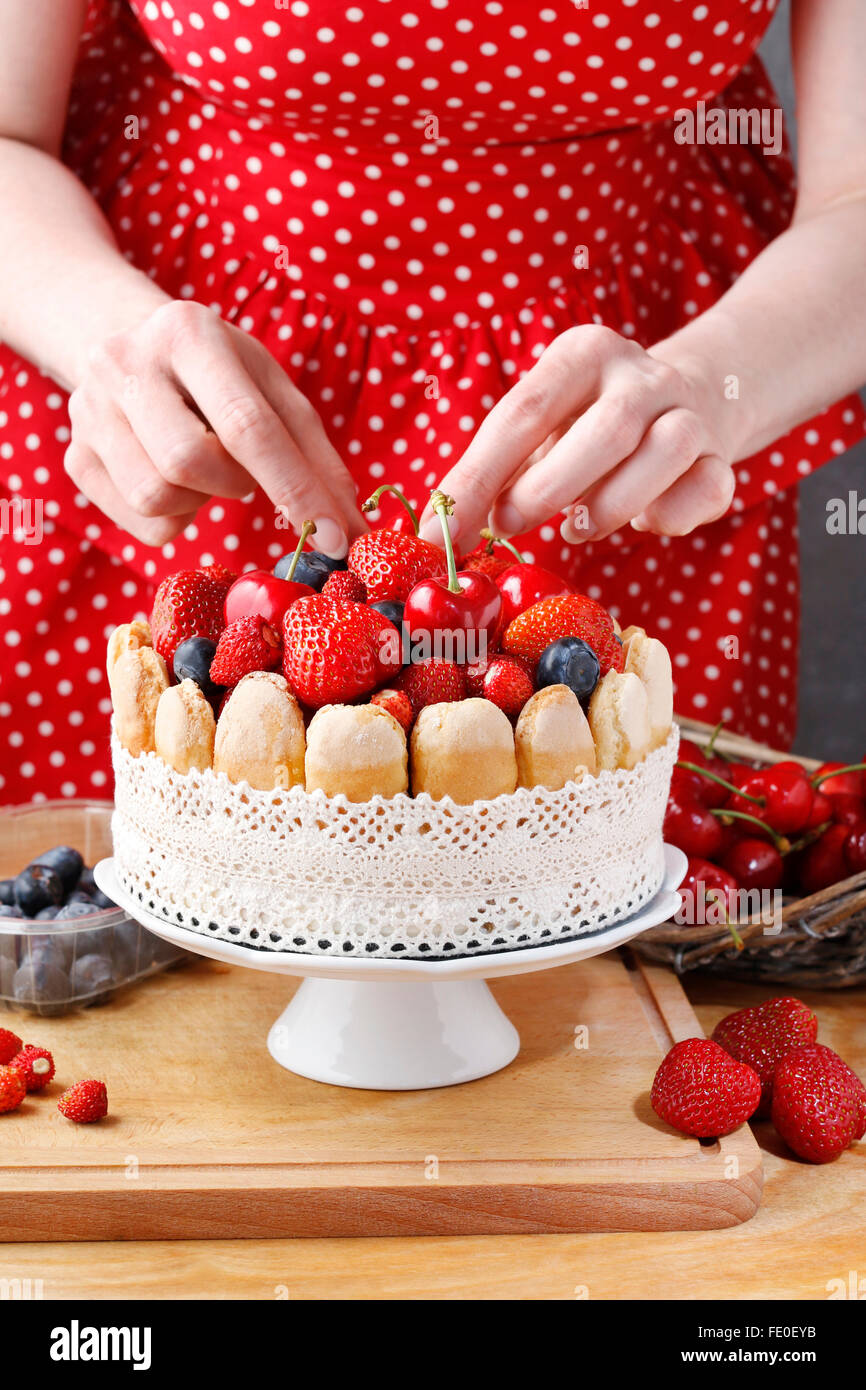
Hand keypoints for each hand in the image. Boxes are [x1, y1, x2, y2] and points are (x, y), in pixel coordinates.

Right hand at [64, 299, 364, 550]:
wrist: (125, 344)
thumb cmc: (218, 373)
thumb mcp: (270, 388)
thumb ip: (315, 454)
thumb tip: (352, 528)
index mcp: (188, 333)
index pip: (246, 424)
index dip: (295, 488)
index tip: (336, 538)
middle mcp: (125, 363)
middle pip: (188, 463)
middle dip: (233, 483)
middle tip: (242, 471)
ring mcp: (89, 411)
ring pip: (157, 498)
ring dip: (202, 500)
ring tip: (206, 469)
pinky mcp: (76, 457)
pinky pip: (142, 524)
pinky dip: (177, 517)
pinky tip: (176, 481)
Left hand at [419, 325, 736, 548]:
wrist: (692, 396)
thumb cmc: (587, 423)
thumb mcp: (539, 429)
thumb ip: (496, 470)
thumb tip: (440, 531)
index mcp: (582, 353)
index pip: (523, 413)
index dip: (478, 477)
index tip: (441, 531)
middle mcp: (641, 374)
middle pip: (604, 431)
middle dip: (547, 490)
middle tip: (508, 526)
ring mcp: (689, 412)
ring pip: (664, 456)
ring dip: (612, 505)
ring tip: (577, 527)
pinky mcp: (722, 456)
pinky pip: (706, 491)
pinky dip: (668, 518)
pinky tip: (643, 522)